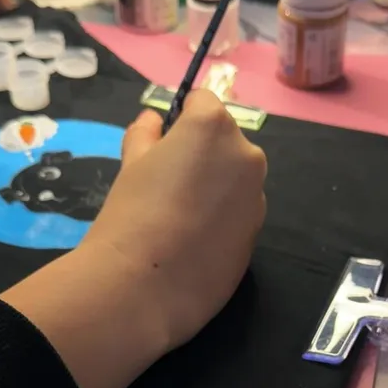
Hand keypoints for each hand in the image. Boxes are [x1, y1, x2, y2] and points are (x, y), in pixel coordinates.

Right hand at [81, 90, 268, 349]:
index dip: (179, 120)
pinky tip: (193, 242)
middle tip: (165, 186)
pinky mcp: (257, 234)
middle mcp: (246, 154)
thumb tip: (152, 120)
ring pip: (234, 178)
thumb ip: (145, 135)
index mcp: (213, 126)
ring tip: (178, 219)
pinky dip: (220, 218)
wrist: (146, 285)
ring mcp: (256, 196)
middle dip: (201, 154)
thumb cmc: (132, 212)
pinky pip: (238, 212)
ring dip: (214, 187)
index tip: (160, 145)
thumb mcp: (130, 163)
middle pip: (224, 140)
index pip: (201, 102)